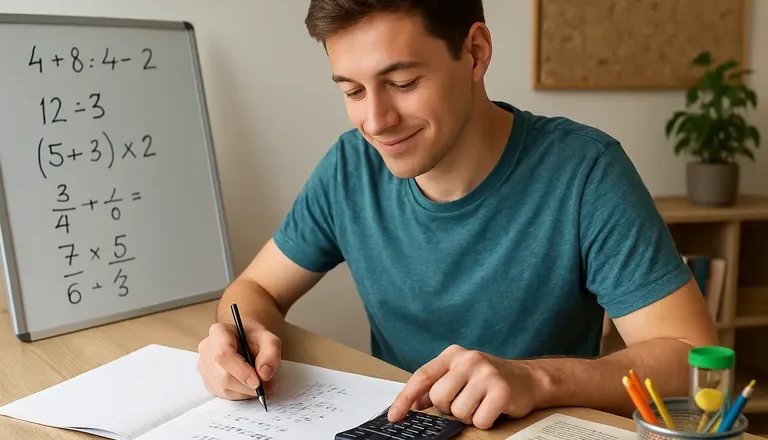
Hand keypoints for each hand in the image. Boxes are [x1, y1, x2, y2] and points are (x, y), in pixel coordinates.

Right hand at [197, 320, 280, 399]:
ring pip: (223, 388)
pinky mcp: (208, 381)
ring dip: (246, 391)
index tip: (258, 382)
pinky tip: (249, 385)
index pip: (223, 355)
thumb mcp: (269, 339)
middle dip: (247, 386)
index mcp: (218, 332)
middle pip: (223, 376)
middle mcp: (206, 349)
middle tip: (268, 385)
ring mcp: (204, 366)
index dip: (241, 372)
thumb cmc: (254, 338)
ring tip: (261, 384)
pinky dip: (240, 394)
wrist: (245, 340)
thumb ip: (271, 354)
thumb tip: (264, 375)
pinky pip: (223, 394)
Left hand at [387, 345, 539, 428]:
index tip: (394, 416)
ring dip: (469, 415)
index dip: (405, 398)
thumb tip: (414, 405)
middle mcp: (468, 359)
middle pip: (440, 398)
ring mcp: (486, 373)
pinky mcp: (501, 390)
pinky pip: (479, 420)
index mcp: (453, 354)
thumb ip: (437, 385)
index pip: (422, 376)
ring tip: (481, 403)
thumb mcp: (460, 375)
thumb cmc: (488, 379)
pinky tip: (493, 408)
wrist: (528, 379)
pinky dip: (484, 421)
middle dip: (449, 408)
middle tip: (465, 401)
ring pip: (459, 412)